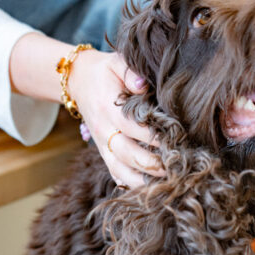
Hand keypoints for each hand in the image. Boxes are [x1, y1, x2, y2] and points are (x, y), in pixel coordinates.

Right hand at [69, 50, 164, 188]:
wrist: (78, 81)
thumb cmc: (106, 72)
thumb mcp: (116, 63)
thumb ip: (130, 72)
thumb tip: (144, 84)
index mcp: (107, 109)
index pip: (131, 127)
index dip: (152, 136)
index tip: (175, 139)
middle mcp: (103, 131)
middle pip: (126, 154)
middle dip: (151, 163)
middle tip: (175, 167)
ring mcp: (102, 145)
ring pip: (119, 170)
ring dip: (142, 180)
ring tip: (166, 184)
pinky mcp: (104, 153)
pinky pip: (115, 174)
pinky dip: (131, 185)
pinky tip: (149, 191)